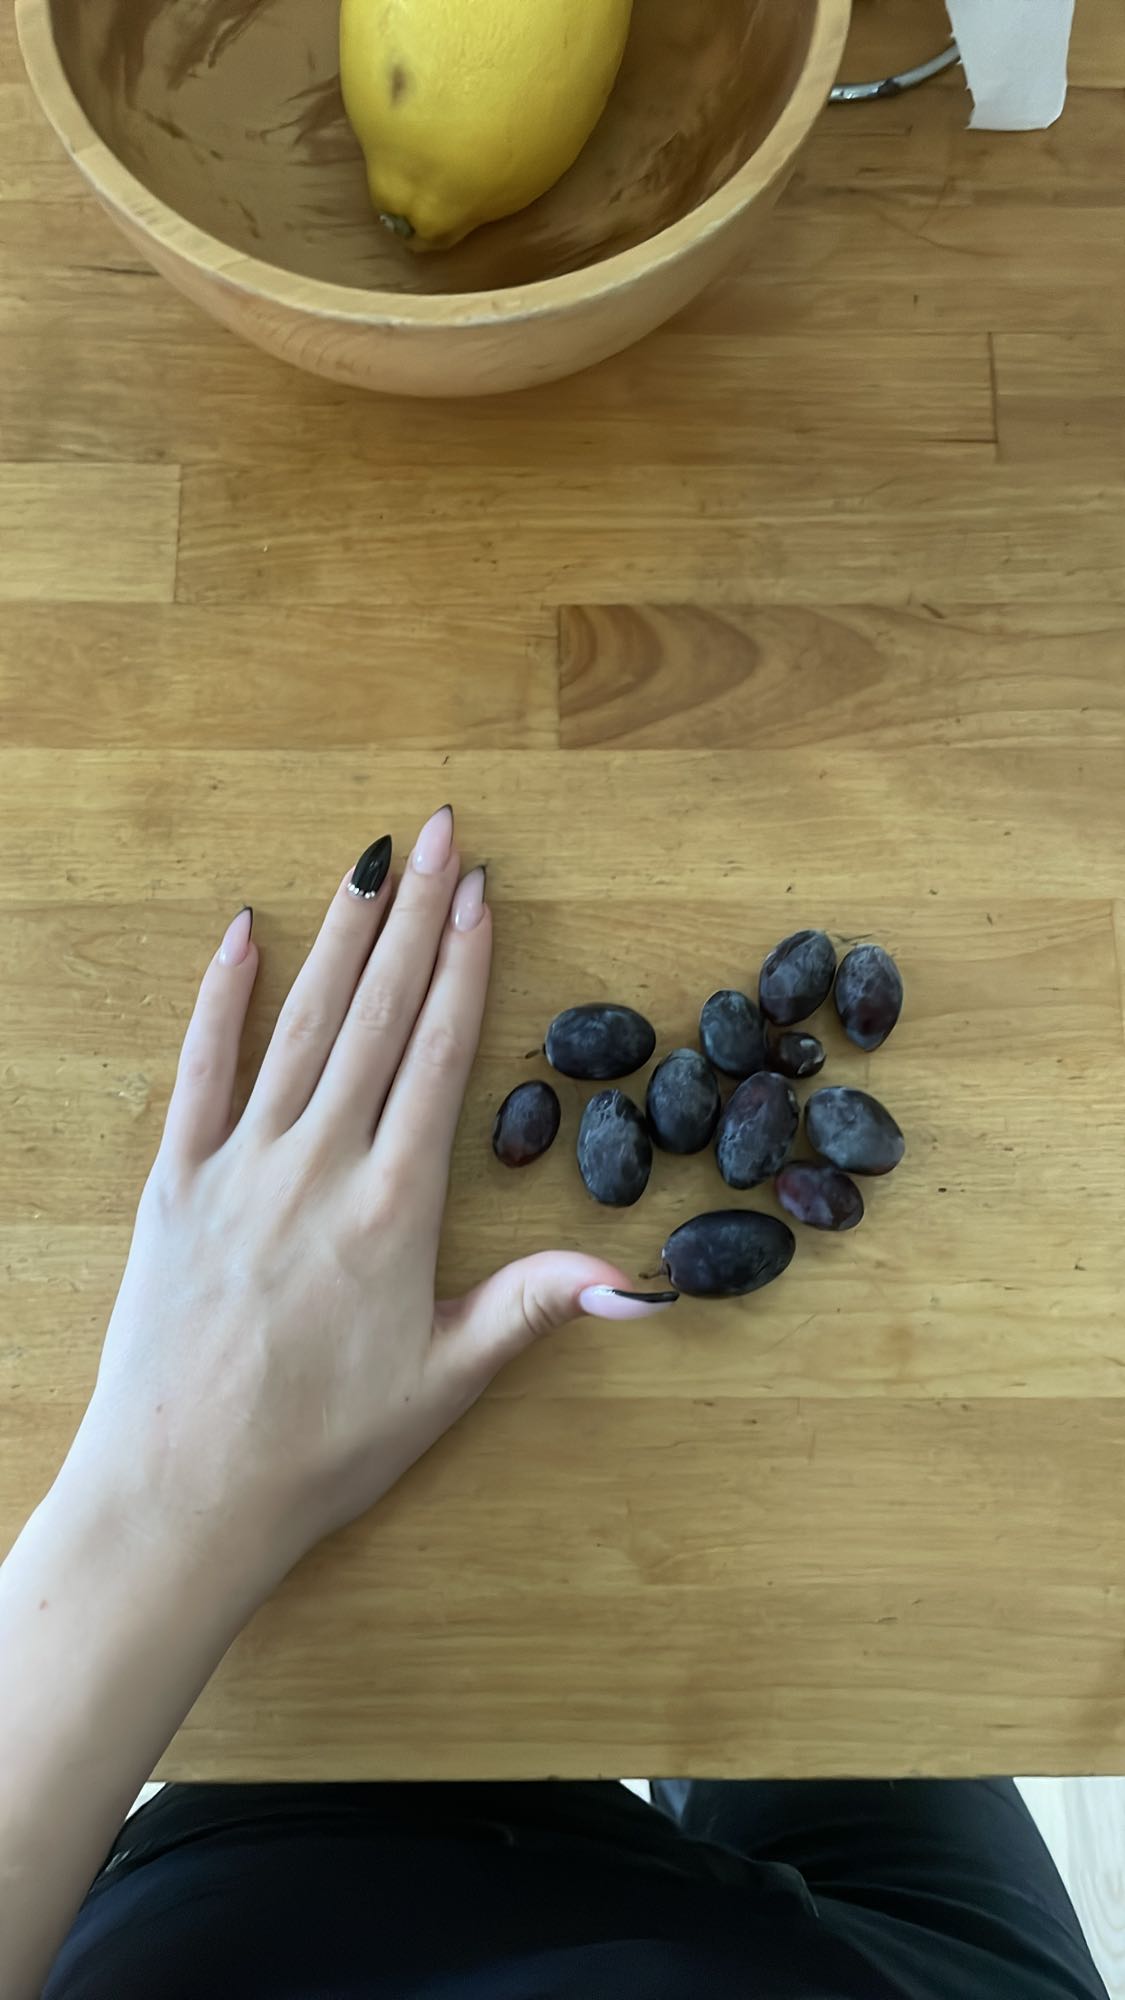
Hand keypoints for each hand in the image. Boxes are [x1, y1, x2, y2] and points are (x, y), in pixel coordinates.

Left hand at [72, 807, 675, 1591]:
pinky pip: (200, 1069)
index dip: (463, 967)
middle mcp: (319, 1166)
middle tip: (439, 832)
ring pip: (300, 1025)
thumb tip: (643, 1282)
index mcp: (394, 1209)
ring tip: (370, 860)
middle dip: (413, 916)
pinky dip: (221, 997)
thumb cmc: (320, 1450)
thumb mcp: (445, 1385)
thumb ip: (533, 1309)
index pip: (438, 1056)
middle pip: (376, 1016)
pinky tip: (243, 932)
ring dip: (340, 936)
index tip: (482, 892)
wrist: (178, 1496)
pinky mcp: (173, 1183)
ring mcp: (239, 1166)